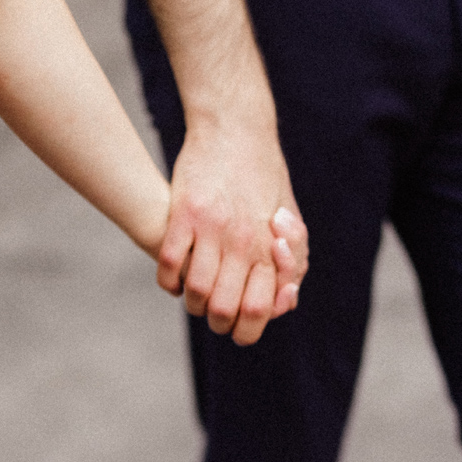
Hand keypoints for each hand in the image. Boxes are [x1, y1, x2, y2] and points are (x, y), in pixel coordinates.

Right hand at [159, 115, 306, 343]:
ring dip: (192, 303)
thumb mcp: (291, 221)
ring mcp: (212, 228)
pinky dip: (168, 281)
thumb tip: (286, 298)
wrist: (237, 133)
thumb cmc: (266, 182)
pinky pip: (168, 261)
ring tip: (194, 298)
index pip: (260, 309)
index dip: (247, 328)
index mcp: (271, 248)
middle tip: (214, 317)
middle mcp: (243, 242)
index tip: (240, 325)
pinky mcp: (184, 213)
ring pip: (195, 290)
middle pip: (224, 308)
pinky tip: (174, 281)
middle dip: (217, 323)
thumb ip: (293, 261)